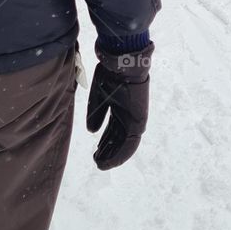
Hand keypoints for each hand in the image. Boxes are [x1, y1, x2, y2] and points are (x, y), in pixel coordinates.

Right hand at [86, 44, 152, 169]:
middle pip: (117, 138)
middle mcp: (128, 116)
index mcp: (120, 108)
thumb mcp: (99, 97)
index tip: (96, 152)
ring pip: (123, 144)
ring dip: (112, 155)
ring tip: (100, 164)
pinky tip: (109, 161)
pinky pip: (130, 144)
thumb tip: (92, 131)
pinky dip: (120, 154)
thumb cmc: (110, 75)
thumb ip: (96, 115)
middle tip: (96, 160)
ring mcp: (135, 120)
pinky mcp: (139, 122)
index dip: (105, 142)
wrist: (123, 65)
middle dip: (107, 151)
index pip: (113, 130)